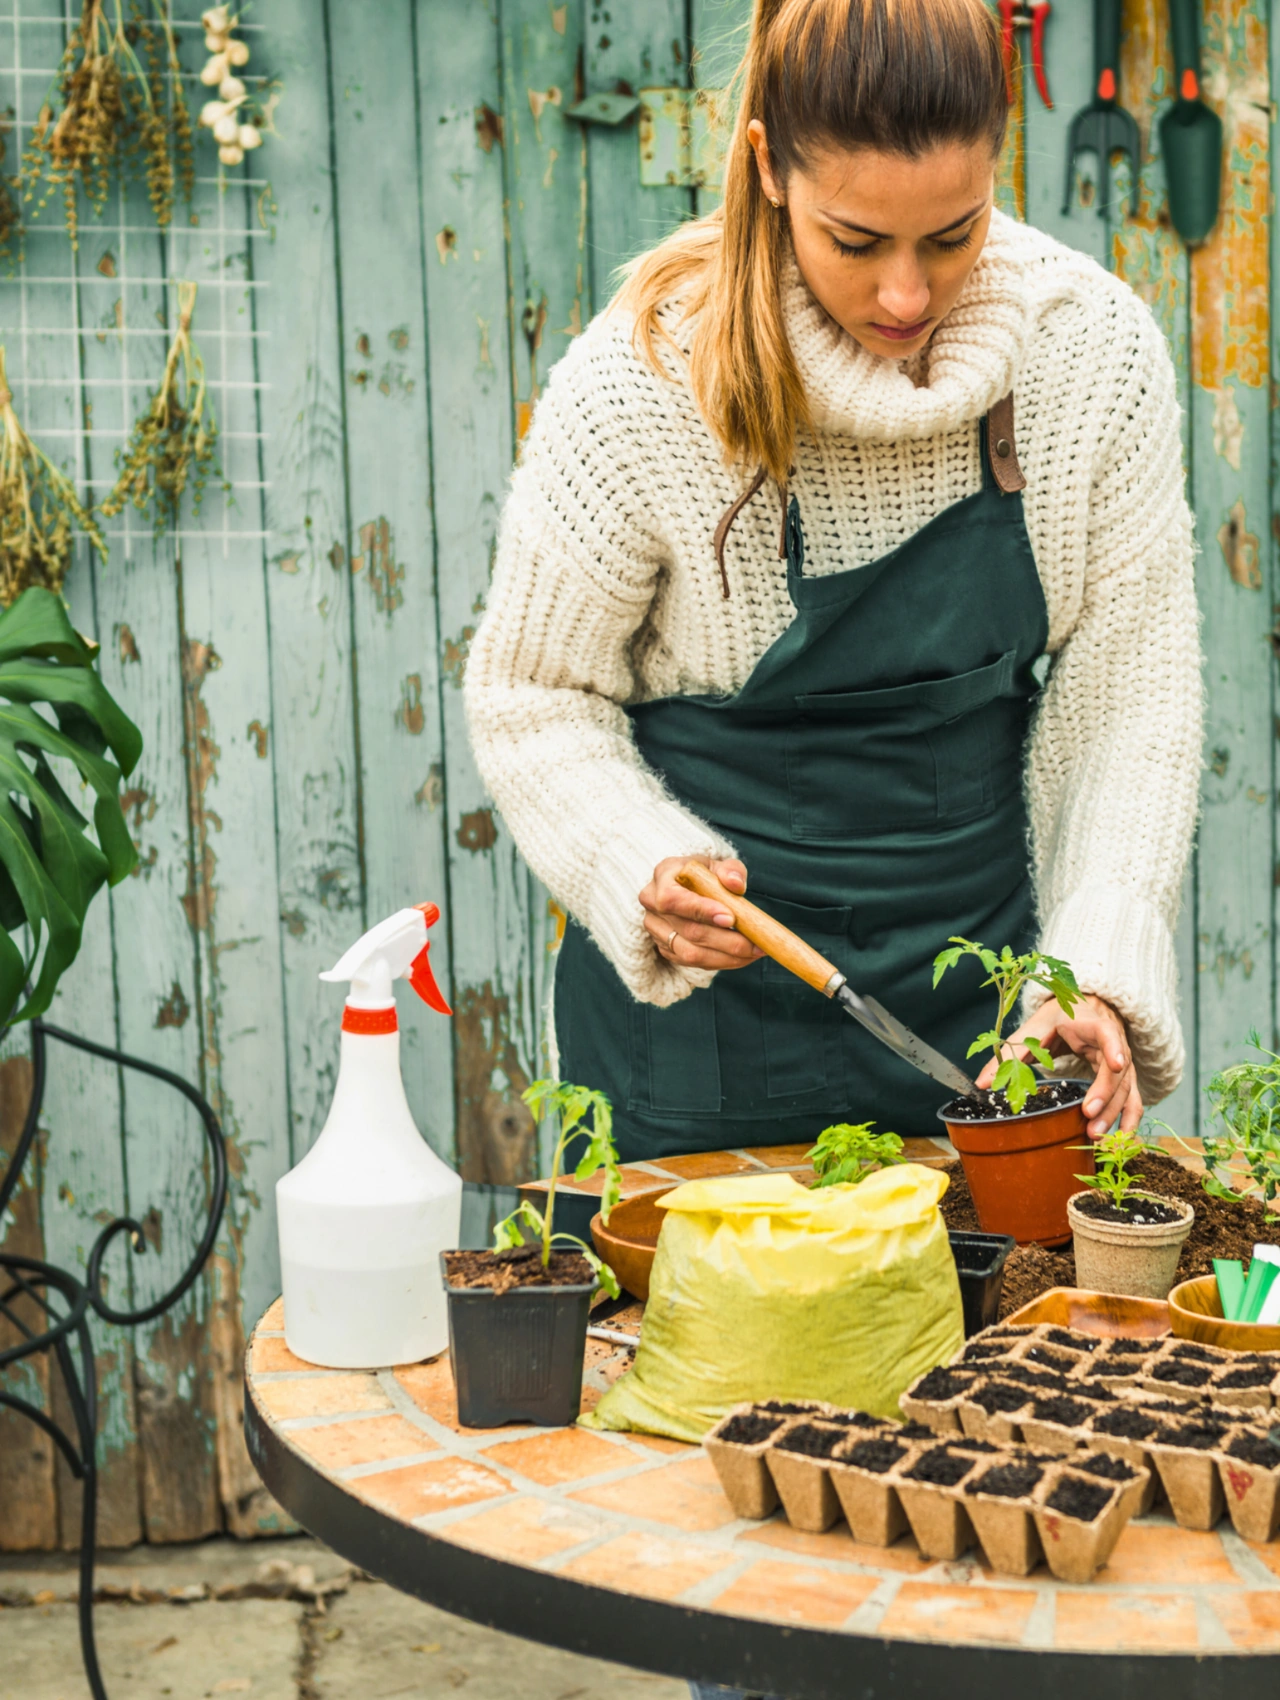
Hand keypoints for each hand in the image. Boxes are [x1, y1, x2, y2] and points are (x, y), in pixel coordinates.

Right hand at [640, 856, 762, 972]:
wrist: (688, 886)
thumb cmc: (705, 875)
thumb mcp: (719, 864)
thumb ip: (730, 870)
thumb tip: (736, 884)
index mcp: (663, 875)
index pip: (673, 898)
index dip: (701, 911)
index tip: (731, 919)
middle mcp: (652, 903)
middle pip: (687, 930)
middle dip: (726, 940)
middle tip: (756, 943)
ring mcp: (656, 929)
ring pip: (690, 953)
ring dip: (727, 957)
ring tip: (754, 952)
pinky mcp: (665, 948)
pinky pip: (693, 964)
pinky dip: (722, 962)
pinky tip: (743, 957)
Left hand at [974, 993, 1140, 1138]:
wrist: (1081, 1011)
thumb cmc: (1057, 1019)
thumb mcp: (1033, 1029)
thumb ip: (1010, 1053)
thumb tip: (981, 1084)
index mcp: (1092, 1025)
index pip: (1108, 1033)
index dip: (1114, 1047)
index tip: (1117, 1064)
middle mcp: (1114, 1044)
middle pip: (1118, 1071)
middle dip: (1105, 1096)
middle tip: (1089, 1117)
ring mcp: (1123, 1064)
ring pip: (1126, 1090)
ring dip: (1115, 1114)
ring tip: (1096, 1137)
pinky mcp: (1123, 1080)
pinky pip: (1132, 1101)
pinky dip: (1128, 1121)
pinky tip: (1120, 1141)